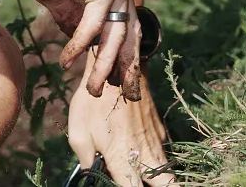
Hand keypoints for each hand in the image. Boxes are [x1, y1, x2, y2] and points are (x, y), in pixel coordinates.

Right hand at [2, 0, 141, 99]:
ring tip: (92, 88)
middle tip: (118, 95)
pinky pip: (93, 25)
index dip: (124, 58)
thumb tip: (82, 46)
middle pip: (129, 36)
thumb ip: (74, 19)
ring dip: (102, 65)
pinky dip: (79, 45)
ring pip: (114, 35)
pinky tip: (68, 61)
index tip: (118, 83)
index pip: (128, 29)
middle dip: (123, 69)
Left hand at [69, 58, 173, 185]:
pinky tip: (140, 150)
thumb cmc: (93, 102)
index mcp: (123, 160)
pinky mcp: (159, 130)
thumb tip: (90, 173)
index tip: (123, 184)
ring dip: (160, 177)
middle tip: (149, 184)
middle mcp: (145, 155)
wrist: (117, 70)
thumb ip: (85, 160)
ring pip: (166, 170)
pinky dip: (156, 157)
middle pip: (167, 185)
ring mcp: (156, 142)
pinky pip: (162, 151)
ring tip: (144, 172)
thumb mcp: (78, 132)